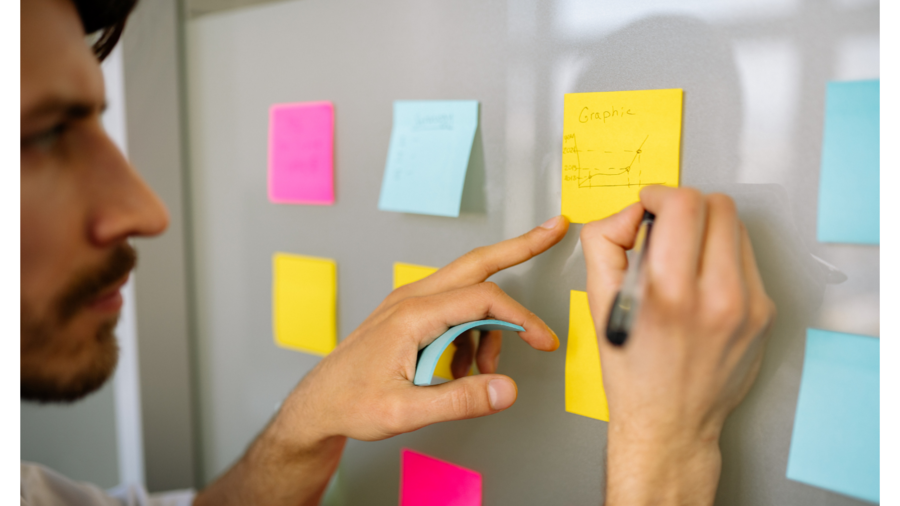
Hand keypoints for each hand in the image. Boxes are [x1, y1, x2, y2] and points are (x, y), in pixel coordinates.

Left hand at [282, 215, 568, 443]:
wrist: (319, 402)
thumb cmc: (352, 403)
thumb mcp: (405, 411)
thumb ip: (460, 401)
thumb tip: (508, 389)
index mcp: (412, 315)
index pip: (482, 299)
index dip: (521, 318)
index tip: (544, 341)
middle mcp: (411, 298)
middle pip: (476, 263)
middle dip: (518, 247)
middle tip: (553, 229)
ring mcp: (408, 302)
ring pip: (467, 290)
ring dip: (489, 325)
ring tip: (483, 373)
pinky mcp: (408, 313)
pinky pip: (453, 311)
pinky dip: (470, 335)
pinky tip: (461, 370)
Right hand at [581, 187, 774, 504]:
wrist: (669, 424)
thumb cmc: (632, 372)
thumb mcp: (598, 304)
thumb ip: (604, 243)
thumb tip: (630, 214)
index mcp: (669, 293)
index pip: (684, 204)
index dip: (660, 194)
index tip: (648, 205)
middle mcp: (716, 297)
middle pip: (718, 205)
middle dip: (685, 206)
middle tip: (665, 226)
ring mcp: (748, 306)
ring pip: (737, 227)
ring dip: (707, 228)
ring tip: (683, 256)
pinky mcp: (764, 313)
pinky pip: (746, 259)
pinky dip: (722, 257)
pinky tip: (701, 281)